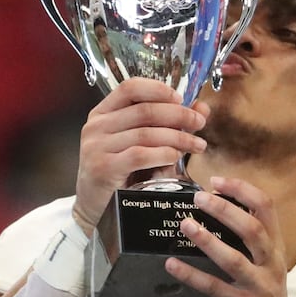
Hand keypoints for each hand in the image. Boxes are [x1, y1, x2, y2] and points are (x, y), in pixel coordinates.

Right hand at [73, 78, 208, 231]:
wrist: (94, 208)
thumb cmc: (119, 173)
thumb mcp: (138, 144)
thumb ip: (167, 124)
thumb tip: (201, 108)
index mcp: (102, 113)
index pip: (130, 88)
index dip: (158, 89)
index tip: (180, 98)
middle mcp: (97, 126)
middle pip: (144, 110)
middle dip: (178, 115)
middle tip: (199, 123)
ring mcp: (97, 147)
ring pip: (145, 133)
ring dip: (178, 138)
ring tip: (197, 145)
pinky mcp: (103, 168)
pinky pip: (140, 155)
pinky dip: (163, 154)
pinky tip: (176, 158)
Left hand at [167, 176, 295, 296]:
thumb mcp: (264, 268)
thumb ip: (248, 244)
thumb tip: (212, 215)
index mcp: (276, 249)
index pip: (267, 209)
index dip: (243, 190)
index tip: (218, 181)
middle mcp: (270, 265)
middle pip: (252, 229)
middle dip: (225, 209)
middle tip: (198, 198)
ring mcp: (258, 287)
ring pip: (234, 258)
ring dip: (207, 239)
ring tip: (185, 225)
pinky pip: (214, 288)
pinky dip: (191, 275)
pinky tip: (171, 264)